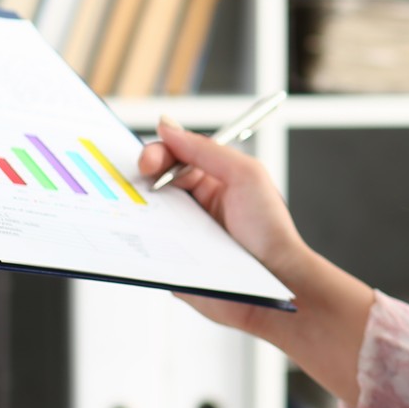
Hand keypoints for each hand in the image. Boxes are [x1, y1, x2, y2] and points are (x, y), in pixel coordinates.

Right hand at [139, 116, 308, 335]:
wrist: (274, 281)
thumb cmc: (268, 229)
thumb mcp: (244, 175)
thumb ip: (205, 149)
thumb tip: (167, 126)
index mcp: (212, 181)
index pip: (174, 157)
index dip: (158, 154)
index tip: (148, 161)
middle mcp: (194, 205)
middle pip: (153, 182)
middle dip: (141, 176)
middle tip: (140, 178)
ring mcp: (179, 234)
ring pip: (144, 213)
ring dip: (136, 206)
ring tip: (134, 203)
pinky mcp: (170, 262)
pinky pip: (145, 247)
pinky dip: (136, 238)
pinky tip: (135, 232)